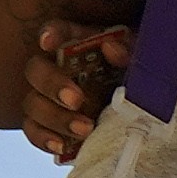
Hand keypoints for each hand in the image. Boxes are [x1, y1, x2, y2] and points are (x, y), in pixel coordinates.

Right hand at [19, 20, 132, 158]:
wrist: (143, 102)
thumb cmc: (138, 70)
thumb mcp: (141, 55)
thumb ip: (129, 49)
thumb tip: (111, 49)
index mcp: (77, 43)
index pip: (56, 31)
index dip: (50, 34)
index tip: (49, 42)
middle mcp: (56, 68)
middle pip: (35, 70)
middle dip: (52, 85)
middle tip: (76, 100)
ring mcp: (49, 98)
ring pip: (32, 104)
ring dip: (55, 118)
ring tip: (85, 129)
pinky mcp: (50, 124)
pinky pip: (34, 131)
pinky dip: (44, 139)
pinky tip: (61, 146)